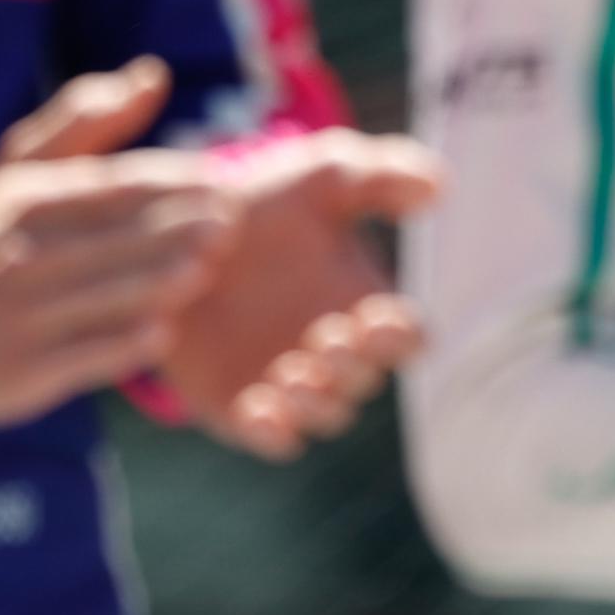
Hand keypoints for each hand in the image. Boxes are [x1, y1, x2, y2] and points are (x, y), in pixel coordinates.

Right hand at [0, 99, 231, 431]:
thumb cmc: (2, 236)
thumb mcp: (26, 172)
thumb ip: (88, 119)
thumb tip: (153, 73)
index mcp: (23, 201)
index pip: (109, 186)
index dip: (170, 181)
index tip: (222, 180)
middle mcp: (15, 256)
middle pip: (110, 241)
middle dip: (174, 229)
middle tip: (230, 224)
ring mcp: (13, 317)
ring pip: (99, 298)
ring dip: (156, 283)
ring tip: (205, 270)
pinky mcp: (16, 370)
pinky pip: (79, 358)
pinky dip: (122, 346)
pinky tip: (163, 334)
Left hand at [159, 131, 441, 456]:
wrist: (174, 236)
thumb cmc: (263, 204)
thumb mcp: (320, 176)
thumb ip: (382, 176)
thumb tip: (440, 188)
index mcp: (366, 305)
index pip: (408, 338)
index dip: (400, 338)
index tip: (376, 319)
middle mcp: (334, 351)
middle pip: (365, 380)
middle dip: (352, 366)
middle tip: (326, 338)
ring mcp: (289, 383)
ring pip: (325, 414)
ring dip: (317, 402)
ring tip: (291, 375)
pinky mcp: (240, 407)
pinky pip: (272, 438)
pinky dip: (273, 431)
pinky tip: (258, 406)